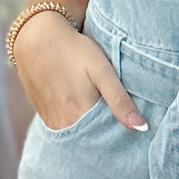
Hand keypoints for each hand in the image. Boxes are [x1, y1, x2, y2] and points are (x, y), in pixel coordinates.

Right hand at [12, 14, 146, 131]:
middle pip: (91, 140)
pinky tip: (84, 112)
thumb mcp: (102, 71)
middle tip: (118, 125)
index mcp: (80, 116)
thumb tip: (141, 128)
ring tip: (102, 118)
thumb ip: (120, 100)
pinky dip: (76, 125)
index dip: (120, 139)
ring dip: (90, 132)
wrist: (37, 37)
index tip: (132, 133)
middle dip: (105, 138)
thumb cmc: (74, 50)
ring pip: (77, 136)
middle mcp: (63, 125)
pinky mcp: (43, 115)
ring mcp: (51, 122)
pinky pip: (64, 128)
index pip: (106, 140)